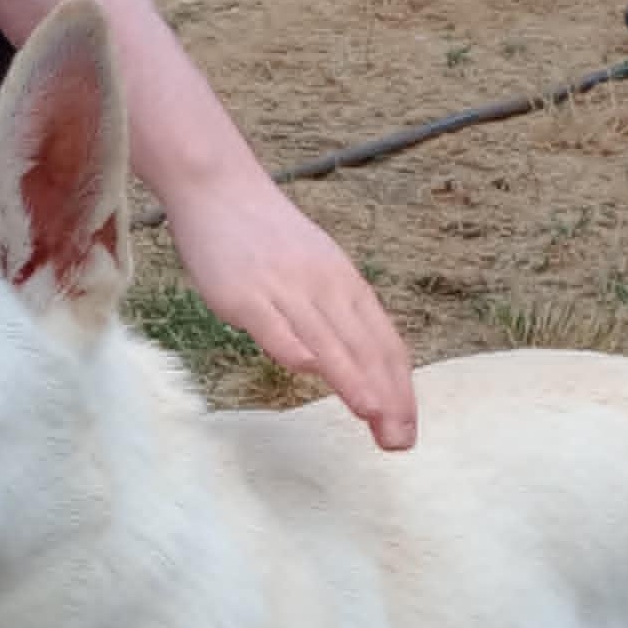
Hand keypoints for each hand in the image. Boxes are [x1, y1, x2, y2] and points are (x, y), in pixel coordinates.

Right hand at [164, 171, 416, 449]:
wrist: (219, 187)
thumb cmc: (265, 236)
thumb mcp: (314, 270)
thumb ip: (332, 313)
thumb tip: (346, 360)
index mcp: (345, 284)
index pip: (384, 343)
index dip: (400, 387)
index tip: (407, 427)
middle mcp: (324, 287)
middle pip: (364, 348)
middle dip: (386, 396)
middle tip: (399, 440)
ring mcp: (285, 290)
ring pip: (328, 340)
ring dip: (353, 380)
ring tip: (373, 415)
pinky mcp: (245, 294)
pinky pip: (273, 325)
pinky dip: (292, 347)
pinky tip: (308, 372)